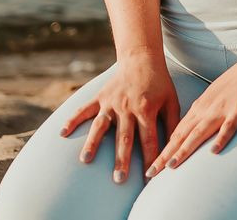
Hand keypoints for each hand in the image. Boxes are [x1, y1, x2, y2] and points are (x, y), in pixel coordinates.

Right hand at [59, 52, 179, 183]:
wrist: (141, 57)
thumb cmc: (159, 83)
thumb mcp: (171, 102)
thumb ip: (172, 125)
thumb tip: (174, 149)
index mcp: (146, 109)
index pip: (149, 140)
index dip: (150, 160)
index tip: (149, 179)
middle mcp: (126, 107)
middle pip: (123, 138)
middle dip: (121, 159)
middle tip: (118, 179)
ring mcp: (111, 102)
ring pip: (100, 126)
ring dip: (93, 143)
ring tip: (85, 160)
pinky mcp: (100, 97)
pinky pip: (84, 109)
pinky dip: (72, 120)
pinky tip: (63, 133)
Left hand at [144, 56, 236, 177]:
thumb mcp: (216, 96)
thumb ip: (205, 113)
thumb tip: (194, 129)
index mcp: (201, 106)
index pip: (177, 131)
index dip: (164, 149)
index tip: (152, 166)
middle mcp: (207, 108)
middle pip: (182, 134)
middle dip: (165, 154)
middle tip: (151, 172)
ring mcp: (223, 108)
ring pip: (199, 132)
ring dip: (185, 149)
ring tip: (172, 165)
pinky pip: (229, 126)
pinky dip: (221, 138)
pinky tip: (214, 152)